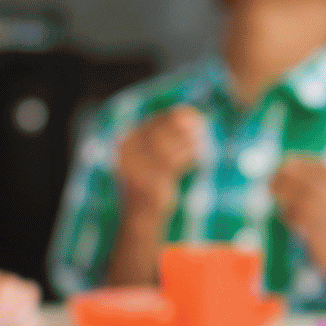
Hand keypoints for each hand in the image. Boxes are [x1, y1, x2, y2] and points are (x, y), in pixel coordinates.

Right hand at [115, 106, 202, 221]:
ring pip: (167, 149)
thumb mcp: (157, 152)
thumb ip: (169, 132)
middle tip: (202, 128)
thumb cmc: (153, 177)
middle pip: (160, 134)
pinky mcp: (149, 184)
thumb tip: (190, 113)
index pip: (152, 122)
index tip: (195, 117)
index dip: (175, 117)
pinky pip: (173, 165)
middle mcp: (125, 155)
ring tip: (201, 143)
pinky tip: (198, 157)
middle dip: (183, 129)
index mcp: (124, 143)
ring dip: (188, 143)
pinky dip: (189, 157)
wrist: (142, 213)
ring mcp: (135, 170)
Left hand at [270, 156, 325, 275]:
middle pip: (311, 182)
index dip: (301, 164)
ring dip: (284, 194)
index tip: (285, 164)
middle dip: (287, 178)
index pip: (323, 169)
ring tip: (273, 194)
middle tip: (271, 180)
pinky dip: (289, 214)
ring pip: (303, 198)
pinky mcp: (325, 236)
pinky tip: (287, 217)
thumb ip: (324, 189)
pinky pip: (300, 219)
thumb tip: (290, 170)